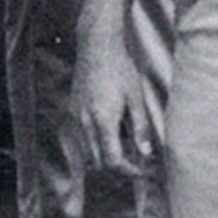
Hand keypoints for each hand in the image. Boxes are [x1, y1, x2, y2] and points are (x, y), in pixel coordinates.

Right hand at [72, 44, 158, 175]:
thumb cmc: (121, 68)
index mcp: (103, 121)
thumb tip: (146, 153)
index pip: (113, 161)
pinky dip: (96, 144)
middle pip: (99, 163)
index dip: (130, 172)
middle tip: (137, 163)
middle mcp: (85, 123)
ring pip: (88, 153)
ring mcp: (75, 117)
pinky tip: (111, 131)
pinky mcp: (72, 110)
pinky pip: (82, 138)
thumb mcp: (136, 97)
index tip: (143, 170)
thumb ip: (140, 127)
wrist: (97, 45)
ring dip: (105, 157)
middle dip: (119, 168)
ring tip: (125, 146)